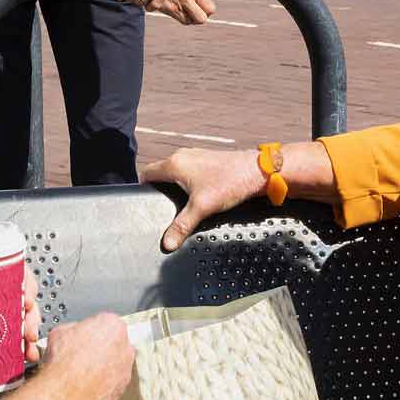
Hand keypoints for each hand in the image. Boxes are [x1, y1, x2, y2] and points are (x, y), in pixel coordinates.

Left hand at [0, 258, 44, 364]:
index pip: (17, 273)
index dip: (28, 287)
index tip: (28, 301)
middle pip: (24, 299)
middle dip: (32, 319)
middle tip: (29, 335)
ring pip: (21, 317)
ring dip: (29, 335)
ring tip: (29, 352)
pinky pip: (9, 331)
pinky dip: (19, 344)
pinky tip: (23, 356)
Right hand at [40, 311, 133, 399]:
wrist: (67, 391)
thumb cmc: (65, 362)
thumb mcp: (60, 332)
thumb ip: (73, 329)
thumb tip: (71, 334)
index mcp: (112, 325)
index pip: (104, 322)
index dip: (89, 330)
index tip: (81, 336)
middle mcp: (125, 345)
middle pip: (113, 342)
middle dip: (99, 347)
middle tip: (80, 353)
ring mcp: (125, 368)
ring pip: (114, 363)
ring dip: (101, 365)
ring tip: (80, 370)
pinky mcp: (122, 387)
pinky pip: (112, 381)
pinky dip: (102, 382)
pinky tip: (85, 383)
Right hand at [141, 148, 263, 250]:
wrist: (257, 171)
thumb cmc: (230, 183)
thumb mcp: (202, 208)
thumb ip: (182, 226)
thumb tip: (167, 243)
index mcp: (174, 164)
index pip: (147, 173)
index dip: (143, 188)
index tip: (146, 202)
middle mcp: (182, 156)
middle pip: (161, 172)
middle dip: (160, 189)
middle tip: (163, 207)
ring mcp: (195, 156)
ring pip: (176, 171)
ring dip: (175, 185)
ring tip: (180, 203)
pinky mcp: (207, 159)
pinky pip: (189, 170)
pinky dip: (188, 181)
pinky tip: (198, 195)